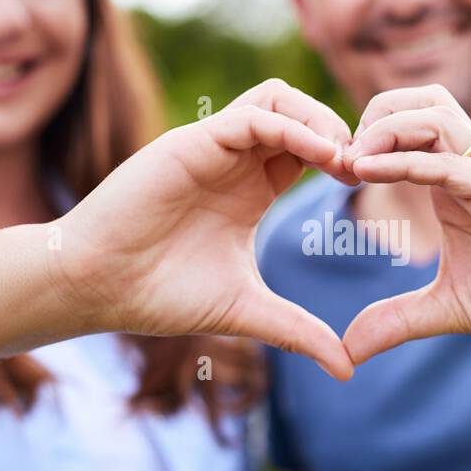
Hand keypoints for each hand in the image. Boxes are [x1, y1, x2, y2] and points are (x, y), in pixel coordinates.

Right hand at [58, 79, 356, 378]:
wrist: (96, 288)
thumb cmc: (158, 295)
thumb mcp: (247, 311)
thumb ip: (299, 332)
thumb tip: (347, 371)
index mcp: (250, 190)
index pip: (311, 149)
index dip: (346, 160)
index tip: (374, 189)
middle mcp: (234, 161)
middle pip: (302, 113)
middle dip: (343, 134)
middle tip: (368, 170)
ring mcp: (213, 148)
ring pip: (279, 99)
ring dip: (320, 120)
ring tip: (346, 159)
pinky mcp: (192, 142)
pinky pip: (253, 115)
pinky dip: (292, 127)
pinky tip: (320, 155)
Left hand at [341, 85, 470, 363]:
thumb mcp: (450, 309)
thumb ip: (398, 320)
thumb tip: (348, 348)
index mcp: (453, 186)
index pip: (403, 132)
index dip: (361, 142)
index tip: (328, 174)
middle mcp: (469, 170)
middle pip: (415, 102)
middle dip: (369, 118)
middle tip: (337, 160)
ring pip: (432, 113)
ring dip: (384, 128)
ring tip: (351, 161)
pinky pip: (450, 161)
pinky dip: (406, 161)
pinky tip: (368, 171)